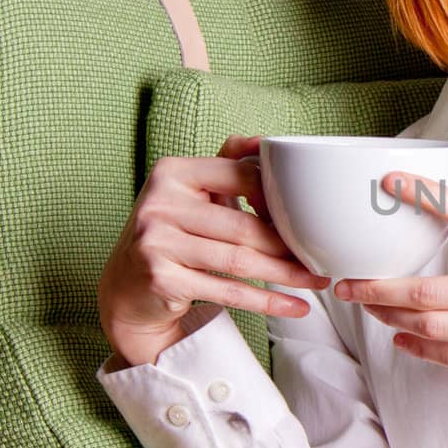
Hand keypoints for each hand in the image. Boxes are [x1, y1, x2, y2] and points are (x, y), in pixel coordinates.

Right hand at [97, 134, 333, 366]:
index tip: (304, 216)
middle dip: (288, 246)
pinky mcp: (161, 279)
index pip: (239, 176)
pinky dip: (266, 302)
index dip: (276, 197)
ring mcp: (156, 242)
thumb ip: (226, 164)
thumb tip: (263, 141)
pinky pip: (227, 292)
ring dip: (285, 274)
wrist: (126, 288)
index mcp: (172, 173)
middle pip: (243, 226)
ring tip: (317, 281)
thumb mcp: (192, 194)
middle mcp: (159, 203)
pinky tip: (295, 306)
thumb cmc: (171, 233)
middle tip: (320, 257)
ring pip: (239, 261)